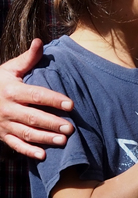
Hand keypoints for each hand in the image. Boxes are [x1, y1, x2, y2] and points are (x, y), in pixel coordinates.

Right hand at [0, 40, 74, 159]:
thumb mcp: (8, 68)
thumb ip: (27, 59)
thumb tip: (39, 42)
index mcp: (12, 90)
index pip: (36, 95)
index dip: (53, 100)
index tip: (70, 104)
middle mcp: (8, 108)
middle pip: (32, 117)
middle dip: (52, 123)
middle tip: (70, 128)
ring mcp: (4, 124)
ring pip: (26, 133)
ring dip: (44, 138)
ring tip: (63, 141)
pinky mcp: (2, 135)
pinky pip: (15, 145)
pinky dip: (28, 151)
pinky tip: (43, 155)